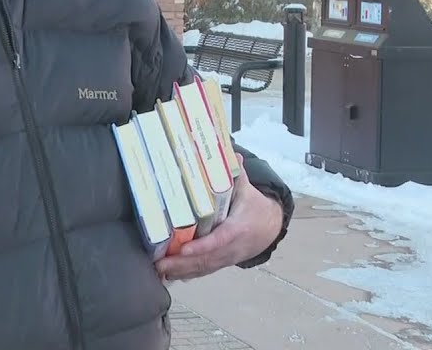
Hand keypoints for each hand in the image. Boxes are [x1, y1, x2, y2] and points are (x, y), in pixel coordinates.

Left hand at [154, 154, 283, 281]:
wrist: (270, 227)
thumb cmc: (255, 208)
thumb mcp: (248, 191)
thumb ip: (238, 175)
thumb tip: (233, 154)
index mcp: (238, 229)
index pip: (219, 240)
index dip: (202, 247)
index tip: (184, 249)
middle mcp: (232, 248)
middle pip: (206, 259)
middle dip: (182, 264)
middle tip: (160, 264)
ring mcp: (227, 258)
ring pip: (203, 268)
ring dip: (181, 272)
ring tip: (160, 271)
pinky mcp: (222, 263)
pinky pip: (205, 271)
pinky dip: (188, 275)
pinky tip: (171, 276)